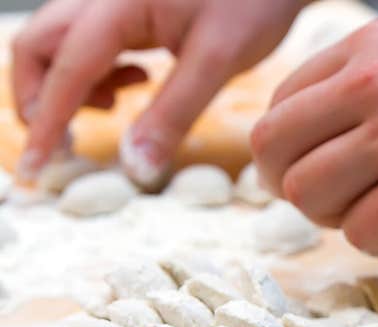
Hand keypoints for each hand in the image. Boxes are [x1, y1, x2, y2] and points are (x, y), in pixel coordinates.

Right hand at [13, 0, 303, 186]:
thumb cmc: (253, 2)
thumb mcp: (216, 62)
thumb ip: (173, 114)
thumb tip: (136, 167)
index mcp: (116, 6)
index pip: (63, 71)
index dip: (45, 124)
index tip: (35, 170)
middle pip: (38, 48)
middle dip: (41, 100)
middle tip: (66, 146)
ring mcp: (112, 0)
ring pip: (59, 44)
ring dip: (70, 86)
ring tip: (113, 108)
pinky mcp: (128, 6)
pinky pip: (89, 40)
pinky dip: (97, 71)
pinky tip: (137, 81)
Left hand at [252, 11, 377, 256]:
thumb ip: (368, 89)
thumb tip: (329, 144)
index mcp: (362, 51)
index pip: (280, 107)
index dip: (291, 152)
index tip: (321, 170)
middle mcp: (367, 88)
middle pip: (275, 154)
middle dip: (295, 189)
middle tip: (338, 203)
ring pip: (308, 198)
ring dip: (337, 219)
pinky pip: (362, 234)